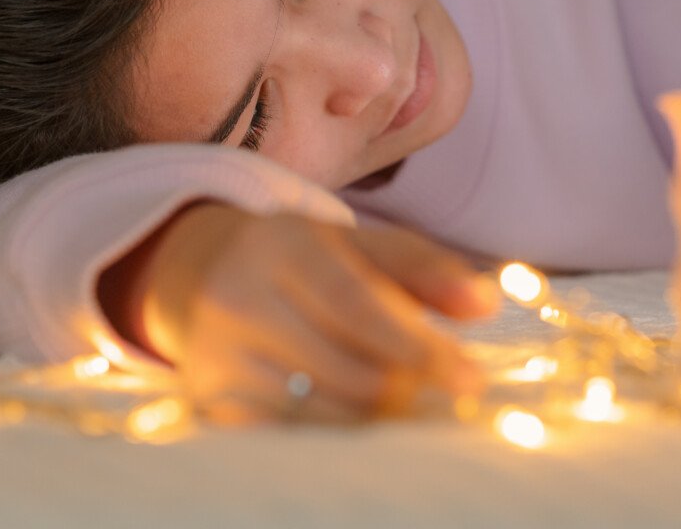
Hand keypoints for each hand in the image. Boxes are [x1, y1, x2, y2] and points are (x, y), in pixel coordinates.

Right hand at [115, 204, 497, 424]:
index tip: (469, 379)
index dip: (419, 348)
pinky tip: (357, 425)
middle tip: (439, 396)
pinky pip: (285, 438)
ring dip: (375, 420)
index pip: (360, 306)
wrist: (195, 270)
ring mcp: (215, 356)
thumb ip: (423, 267)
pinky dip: (331, 438)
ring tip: (403, 407)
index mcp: (283, 245)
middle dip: (406, 390)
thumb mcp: (354, 243)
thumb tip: (485, 304)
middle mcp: (239, 298)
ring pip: (319, 413)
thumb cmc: (298, 257)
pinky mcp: (207, 403)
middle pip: (345, 369)